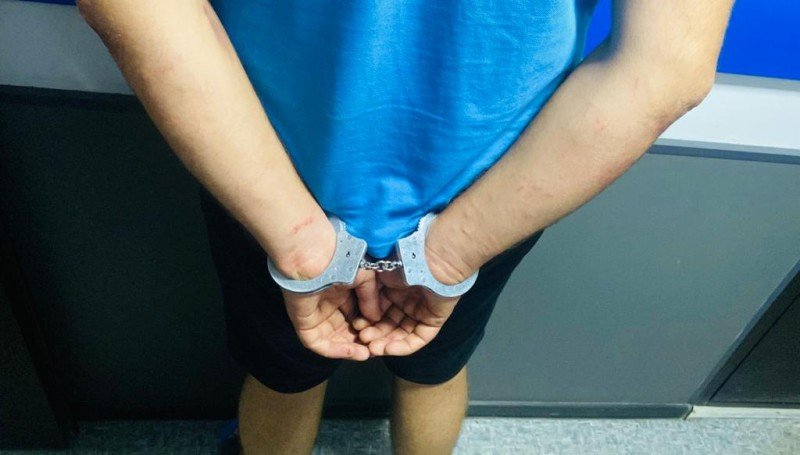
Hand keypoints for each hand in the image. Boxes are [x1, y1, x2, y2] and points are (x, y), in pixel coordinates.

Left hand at [275, 219, 382, 360]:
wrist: (315, 257)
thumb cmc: (340, 261)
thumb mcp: (364, 279)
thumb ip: (371, 299)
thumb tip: (377, 318)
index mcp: (339, 294)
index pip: (354, 316)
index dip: (367, 327)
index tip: (381, 334)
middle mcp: (326, 306)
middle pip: (343, 330)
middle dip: (359, 341)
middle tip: (374, 348)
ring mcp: (314, 316)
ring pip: (331, 340)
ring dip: (349, 349)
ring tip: (366, 354)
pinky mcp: (304, 323)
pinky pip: (318, 343)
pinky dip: (335, 350)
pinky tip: (353, 351)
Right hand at [352, 246, 465, 356]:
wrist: (428, 260)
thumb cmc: (401, 263)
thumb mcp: (376, 279)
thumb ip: (368, 297)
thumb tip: (363, 319)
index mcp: (393, 293)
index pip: (378, 314)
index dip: (366, 323)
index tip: (354, 328)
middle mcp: (407, 304)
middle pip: (389, 327)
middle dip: (375, 336)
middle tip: (362, 340)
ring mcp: (421, 313)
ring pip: (401, 336)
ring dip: (386, 344)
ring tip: (372, 348)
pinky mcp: (433, 321)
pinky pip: (417, 339)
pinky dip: (403, 347)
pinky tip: (388, 349)